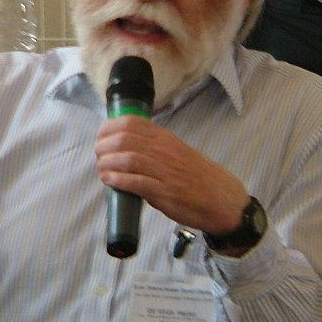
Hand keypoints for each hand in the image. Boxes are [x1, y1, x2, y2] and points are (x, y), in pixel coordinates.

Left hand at [95, 115, 248, 236]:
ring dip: (107, 164)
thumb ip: (154, 147)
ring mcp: (165, 171)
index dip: (109, 128)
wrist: (221, 199)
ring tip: (101, 169)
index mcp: (166, 138)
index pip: (131, 122)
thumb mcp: (176, 151)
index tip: (101, 137)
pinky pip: (136, 182)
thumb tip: (125, 148)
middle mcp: (164, 150)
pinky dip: (118, 180)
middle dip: (104, 147)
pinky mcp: (165, 192)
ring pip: (127, 159)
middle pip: (124, 139)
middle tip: (99, 156)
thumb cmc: (197, 176)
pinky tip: (109, 181)